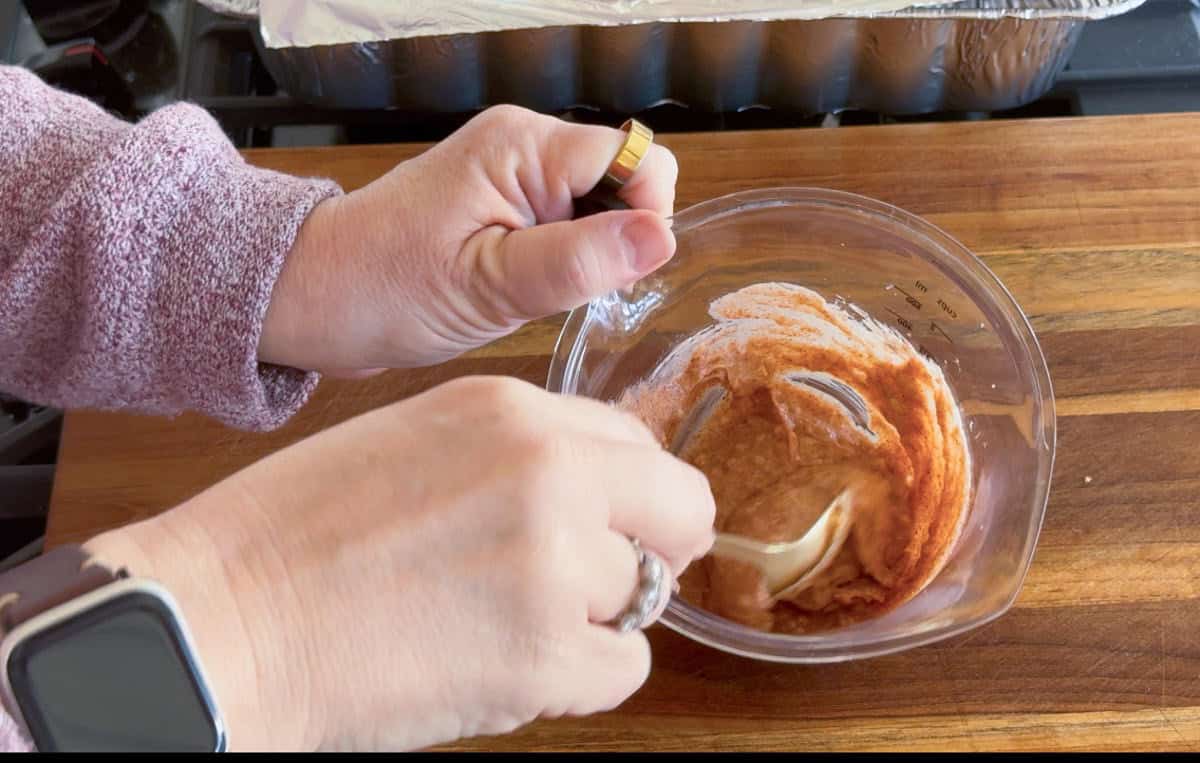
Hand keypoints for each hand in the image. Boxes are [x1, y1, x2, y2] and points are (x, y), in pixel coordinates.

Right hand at [85, 377, 714, 750]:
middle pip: (681, 509)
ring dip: (590, 618)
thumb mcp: (421, 443)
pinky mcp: (544, 656)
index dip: (631, 493)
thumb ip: (521, 455)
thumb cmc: (297, 534)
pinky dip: (578, 677)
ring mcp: (554, 564)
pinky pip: (623, 669)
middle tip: (596, 581)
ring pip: (643, 597)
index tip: (612, 524)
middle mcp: (549, 472)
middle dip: (652, 547)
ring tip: (498, 622)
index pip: (638, 441)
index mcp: (513, 412)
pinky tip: (502, 664)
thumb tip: (603, 489)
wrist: (220, 618)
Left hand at [258, 106, 678, 372]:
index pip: (636, 158)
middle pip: (624, 181)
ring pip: (601, 208)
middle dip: (612, 241)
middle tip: (553, 287)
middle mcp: (524, 145)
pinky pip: (569, 225)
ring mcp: (515, 173)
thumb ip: (577, 261)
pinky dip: (563, 261)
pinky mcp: (507, 203)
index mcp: (522, 147)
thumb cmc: (382, 289)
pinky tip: (521, 286)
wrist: (316, 298)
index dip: (642, 217)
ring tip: (527, 288)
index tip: (609, 271)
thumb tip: (658, 239)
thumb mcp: (489, 287)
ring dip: (585, 256)